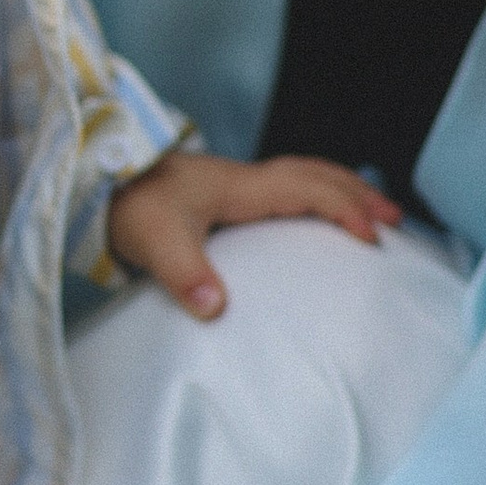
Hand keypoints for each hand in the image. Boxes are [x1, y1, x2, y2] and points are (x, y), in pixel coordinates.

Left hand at [107, 148, 401, 319]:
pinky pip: (280, 186)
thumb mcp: (154, 242)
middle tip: (394, 218)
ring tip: (366, 210)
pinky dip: (309, 194)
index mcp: (240, 188)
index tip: (374, 238)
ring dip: (337, 189)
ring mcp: (230, 183)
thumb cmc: (125, 205)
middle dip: (358, 195)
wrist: (91, 177)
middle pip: (315, 175)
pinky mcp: (216, 193)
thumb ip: (185, 275)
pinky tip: (304, 218)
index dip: (344, 211)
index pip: (308, 191)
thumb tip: (216, 308)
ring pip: (299, 175)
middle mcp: (242, 180)